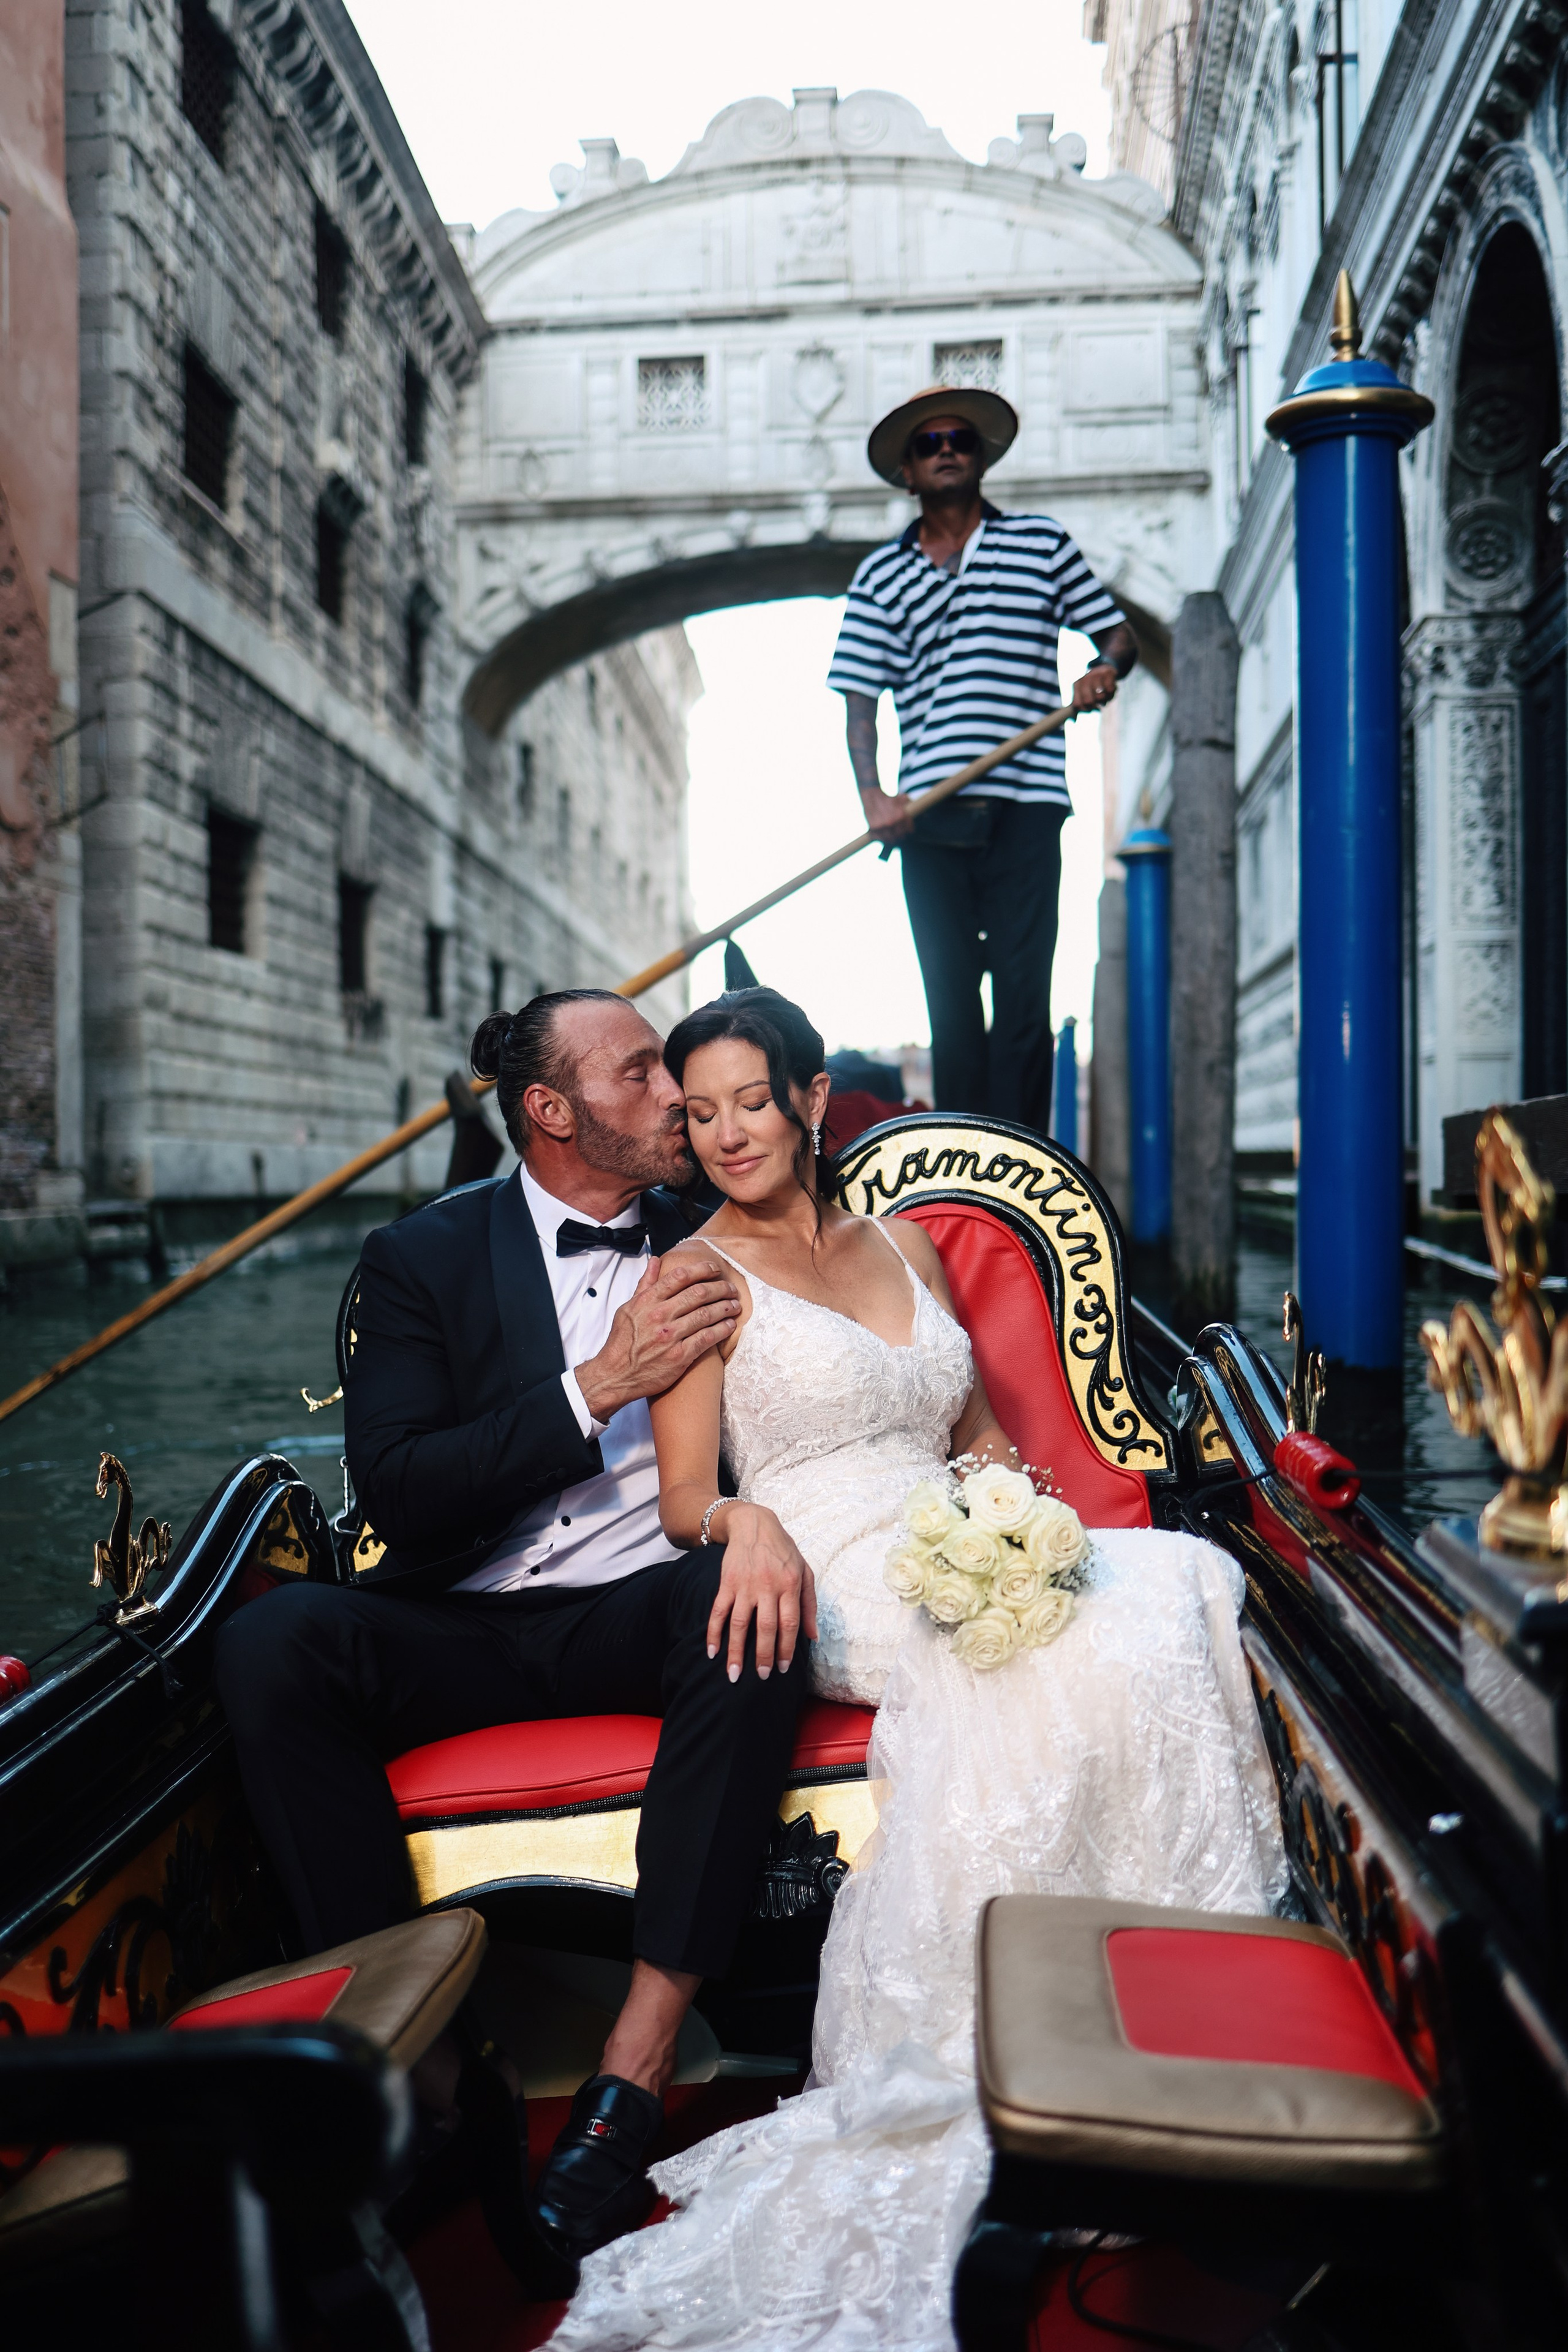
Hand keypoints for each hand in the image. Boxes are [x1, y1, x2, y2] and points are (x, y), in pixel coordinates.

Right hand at [575, 1255, 739, 1419]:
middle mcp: (659, 1315)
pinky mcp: (679, 1356)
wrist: (615, 1375)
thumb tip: (656, 1260)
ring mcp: (670, 1336)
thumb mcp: (628, 1308)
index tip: (715, 1269)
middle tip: (732, 1289)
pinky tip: (730, 1325)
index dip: (702, 1269)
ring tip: (735, 1306)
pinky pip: (707, 1338)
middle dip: (720, 1288)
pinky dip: (722, 1329)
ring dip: (725, 1308)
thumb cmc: (622, 1342)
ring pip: (706, 1314)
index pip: (680, 1276)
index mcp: (647, 1301)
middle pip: (698, 1293)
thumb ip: (645, 1284)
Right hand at [703, 1501, 818, 1679]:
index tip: (783, 1668)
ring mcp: (745, 1585)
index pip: (790, 1623)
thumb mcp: (804, 1571)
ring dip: (736, 1651)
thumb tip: (813, 1637)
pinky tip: (711, 1651)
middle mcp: (768, 1586)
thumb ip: (810, 1604)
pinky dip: (713, 1632)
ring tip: (734, 1675)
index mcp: (790, 1585)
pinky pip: (718, 1611)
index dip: (787, 1648)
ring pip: (740, 1624)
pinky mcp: (726, 1583)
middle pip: (766, 1627)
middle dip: (764, 1655)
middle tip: (763, 1677)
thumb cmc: (783, 1551)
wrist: (753, 1524)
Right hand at [860, 784, 915, 844]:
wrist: (872, 796)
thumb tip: (927, 816)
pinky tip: (884, 835)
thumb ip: (913, 808)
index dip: (909, 830)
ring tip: (892, 835)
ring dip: (892, 839)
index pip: (909, 830)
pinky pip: (880, 840)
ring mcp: (882, 827)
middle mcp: (892, 822)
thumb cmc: (889, 798)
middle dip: (901, 835)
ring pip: (891, 840)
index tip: (908, 830)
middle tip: (900, 833)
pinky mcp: (873, 829)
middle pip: (901, 836)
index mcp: (901, 815)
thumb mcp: (903, 800)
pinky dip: (882, 839)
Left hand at [1071, 663, 1119, 714]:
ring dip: (1105, 700)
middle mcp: (1085, 679)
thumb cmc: (1093, 686)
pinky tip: (1110, 690)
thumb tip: (1073, 720)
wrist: (1105, 668)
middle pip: (1088, 702)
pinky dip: (1111, 693)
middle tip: (1099, 703)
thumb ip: (1079, 706)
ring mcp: (1096, 675)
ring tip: (1105, 696)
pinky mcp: (1108, 673)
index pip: (1077, 705)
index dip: (1085, 710)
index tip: (1091, 708)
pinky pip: (1110, 690)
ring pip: (1100, 697)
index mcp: (1077, 685)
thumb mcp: (1083, 694)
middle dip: (1096, 706)